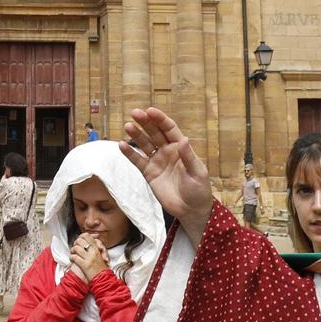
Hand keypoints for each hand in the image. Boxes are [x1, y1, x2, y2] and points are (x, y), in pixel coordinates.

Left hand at [70, 233, 109, 276]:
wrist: (103, 279)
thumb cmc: (101, 269)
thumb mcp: (100, 256)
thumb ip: (96, 248)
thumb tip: (92, 240)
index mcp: (97, 249)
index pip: (87, 236)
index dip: (81, 237)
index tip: (80, 240)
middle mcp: (93, 252)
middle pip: (80, 240)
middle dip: (75, 243)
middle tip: (75, 247)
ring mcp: (89, 258)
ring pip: (76, 248)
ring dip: (72, 250)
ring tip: (73, 253)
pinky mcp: (85, 265)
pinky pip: (75, 257)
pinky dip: (71, 258)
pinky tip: (72, 259)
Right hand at [121, 108, 213, 240]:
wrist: (191, 210)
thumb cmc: (199, 190)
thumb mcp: (197, 173)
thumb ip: (188, 157)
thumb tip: (184, 139)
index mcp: (181, 147)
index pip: (169, 129)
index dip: (160, 119)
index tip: (150, 111)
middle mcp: (167, 151)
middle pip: (154, 132)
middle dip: (145, 122)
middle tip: (135, 113)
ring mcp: (157, 161)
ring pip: (144, 144)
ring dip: (136, 135)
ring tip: (128, 126)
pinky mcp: (149, 173)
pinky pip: (137, 161)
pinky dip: (129, 153)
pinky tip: (122, 145)